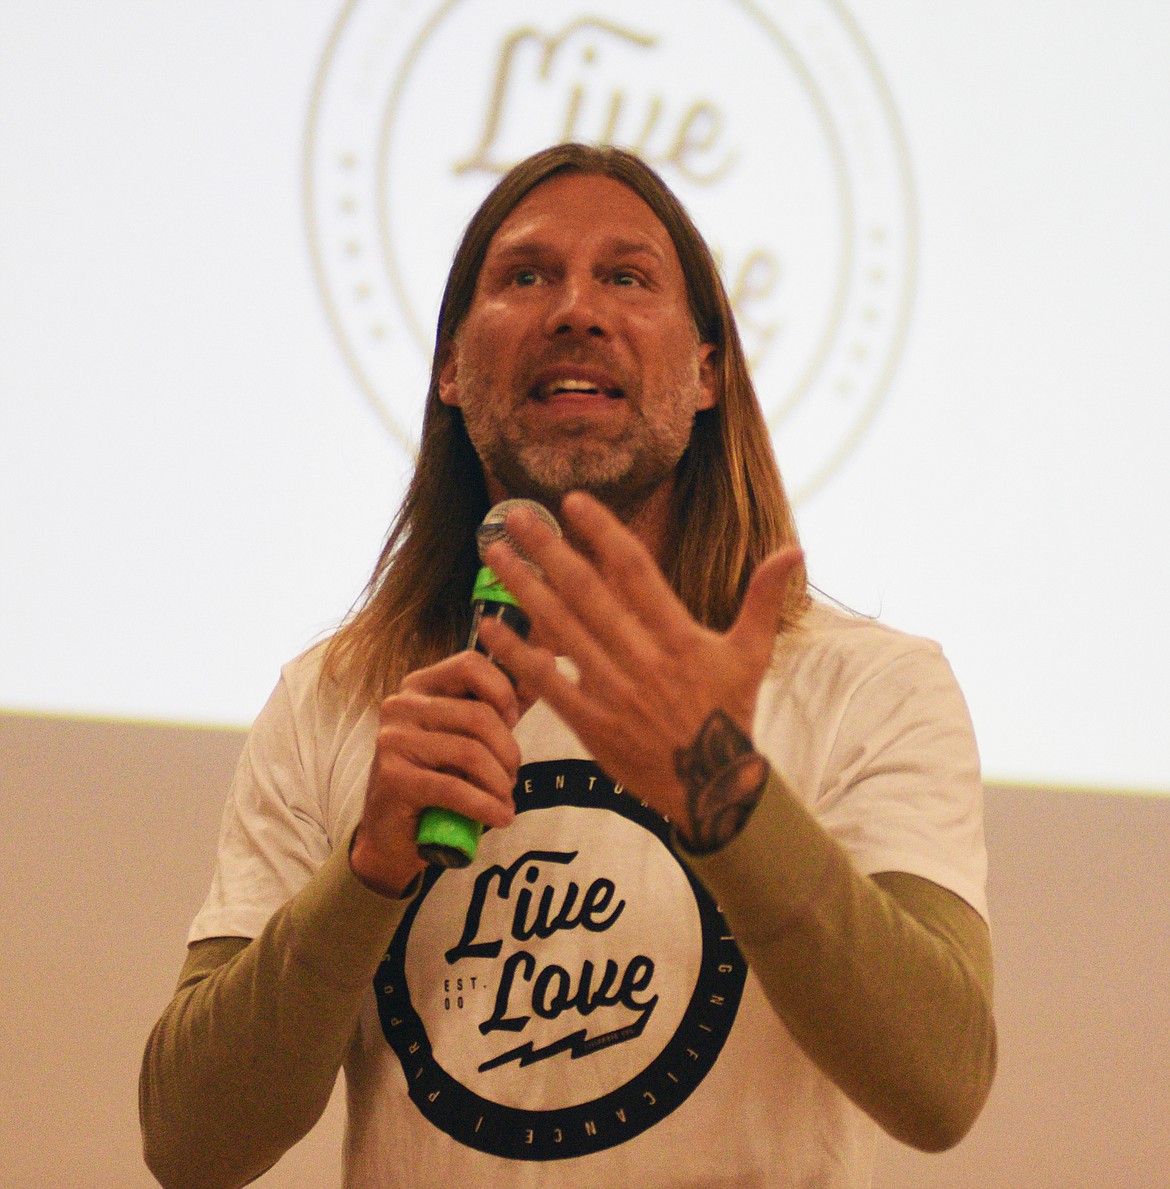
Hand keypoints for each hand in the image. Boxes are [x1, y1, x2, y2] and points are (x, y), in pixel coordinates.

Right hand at [350, 650, 524, 895]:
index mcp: (420, 685)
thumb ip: (507, 699)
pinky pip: (454, 788)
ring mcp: (392, 739)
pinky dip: (486, 806)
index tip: (512, 724)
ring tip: (505, 800)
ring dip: (499, 783)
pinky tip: (500, 817)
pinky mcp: (392, 777)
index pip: (471, 664)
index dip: (504, 692)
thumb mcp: (474, 734)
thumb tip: (547, 657)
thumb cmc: (439, 776)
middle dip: (508, 751)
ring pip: (470, 753)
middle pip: (478, 714)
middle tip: (513, 776)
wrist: (395, 833)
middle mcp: (401, 704)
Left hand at [477, 492, 802, 839]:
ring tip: (494, 553)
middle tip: (514, 515)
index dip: (602, 533)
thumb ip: (763, 599)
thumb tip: (794, 550)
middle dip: (548, 549)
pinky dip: (517, 654)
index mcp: (680, 636)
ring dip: (524, 588)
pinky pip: (547, 683)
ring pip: (561, 630)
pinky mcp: (592, 724)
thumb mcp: (752, 655)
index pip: (635, 571)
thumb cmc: (729, 713)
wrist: (714, 789)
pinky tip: (488, 625)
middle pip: (587, 592)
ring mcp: (615, 692)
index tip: (572, 502)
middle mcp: (644, 659)